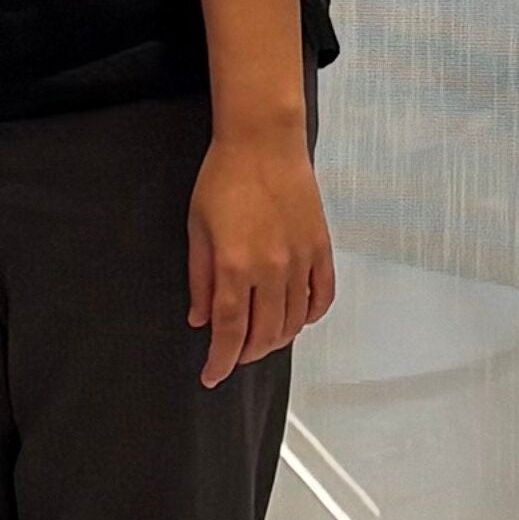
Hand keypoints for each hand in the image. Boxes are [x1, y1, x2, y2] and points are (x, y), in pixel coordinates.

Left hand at [185, 127, 334, 383]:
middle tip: (232, 356)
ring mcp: (300, 261)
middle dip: (245, 354)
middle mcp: (271, 270)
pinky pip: (321, 298)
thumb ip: (199, 278)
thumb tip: (199, 319)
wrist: (262, 143)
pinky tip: (296, 319)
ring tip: (260, 341)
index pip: (229, 331)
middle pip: (264, 334)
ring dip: (276, 340)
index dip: (219, 360)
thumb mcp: (197, 228)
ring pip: (293, 322)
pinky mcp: (321, 250)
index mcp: (235, 266)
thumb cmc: (224, 178)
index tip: (211, 376)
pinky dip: (309, 317)